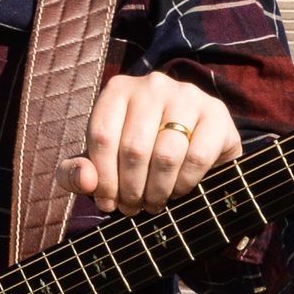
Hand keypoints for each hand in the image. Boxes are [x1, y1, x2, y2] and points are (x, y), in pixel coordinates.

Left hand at [62, 74, 241, 215]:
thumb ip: (77, 172)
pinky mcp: (216, 113)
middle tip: (132, 208)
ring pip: (165, 154)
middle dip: (130, 189)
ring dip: (156, 190)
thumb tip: (84, 181)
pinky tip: (178, 191)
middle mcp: (152, 85)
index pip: (102, 136)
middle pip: (133, 148)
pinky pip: (197, 157)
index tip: (107, 204)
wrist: (196, 142)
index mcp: (118, 90)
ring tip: (153, 204)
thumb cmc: (141, 152)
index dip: (102, 178)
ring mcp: (187, 95)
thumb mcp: (102, 161)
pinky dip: (184, 183)